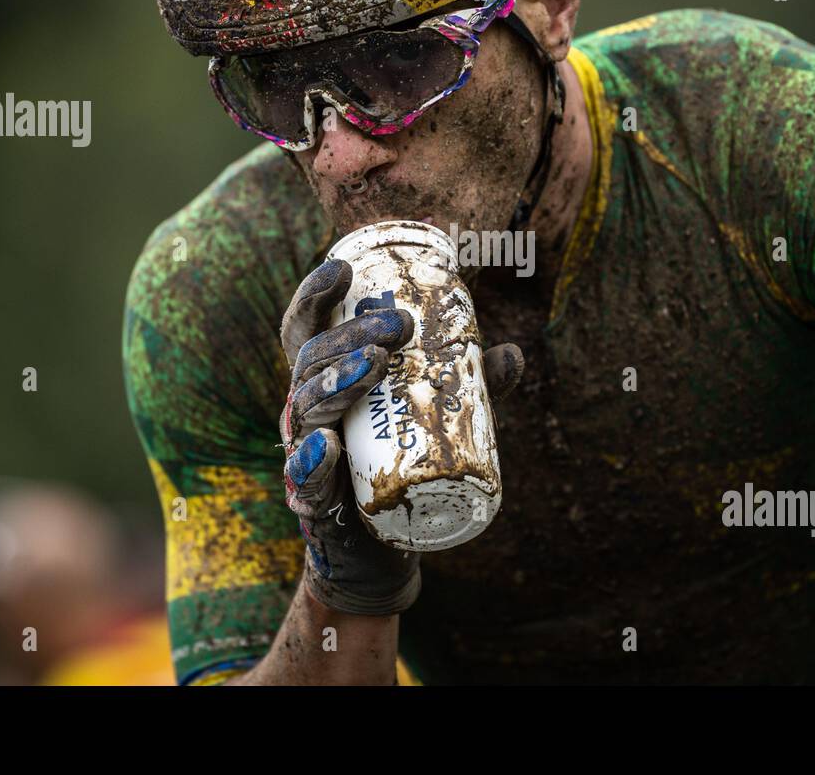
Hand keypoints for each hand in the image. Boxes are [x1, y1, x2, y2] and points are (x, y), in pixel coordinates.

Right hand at [279, 258, 524, 614]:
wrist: (380, 547)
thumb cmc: (401, 464)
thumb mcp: (436, 419)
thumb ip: (467, 388)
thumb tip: (511, 354)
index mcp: (326, 380)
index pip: (307, 329)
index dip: (315, 295)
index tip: (343, 268)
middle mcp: (306, 410)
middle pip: (311, 359)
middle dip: (351, 334)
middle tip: (399, 323)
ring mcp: (303, 453)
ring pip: (307, 408)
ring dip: (338, 380)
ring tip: (376, 362)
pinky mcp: (312, 502)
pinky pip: (303, 478)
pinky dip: (313, 460)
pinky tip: (330, 444)